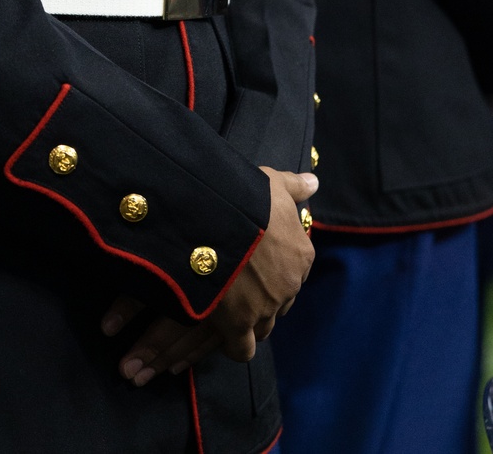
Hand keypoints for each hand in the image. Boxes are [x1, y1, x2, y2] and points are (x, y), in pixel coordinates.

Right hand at [102, 167, 317, 385]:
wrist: (217, 215)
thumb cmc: (247, 196)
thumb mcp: (273, 183)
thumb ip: (294, 186)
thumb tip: (314, 182)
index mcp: (301, 254)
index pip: (296, 272)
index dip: (276, 269)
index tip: (257, 262)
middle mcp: (289, 285)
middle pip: (281, 302)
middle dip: (265, 298)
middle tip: (241, 286)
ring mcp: (266, 307)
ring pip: (265, 327)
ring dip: (252, 322)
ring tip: (230, 310)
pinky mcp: (240, 323)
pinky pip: (243, 349)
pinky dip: (235, 346)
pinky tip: (222, 334)